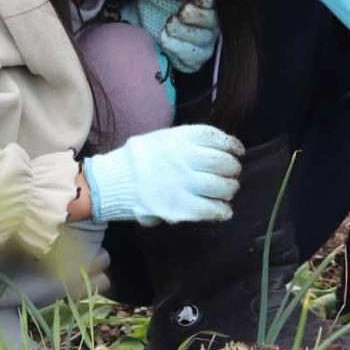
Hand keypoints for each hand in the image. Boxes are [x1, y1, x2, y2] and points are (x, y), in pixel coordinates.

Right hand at [81, 125, 243, 225]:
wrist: (112, 182)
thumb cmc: (137, 160)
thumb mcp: (161, 139)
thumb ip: (185, 142)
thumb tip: (214, 149)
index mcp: (181, 138)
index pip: (218, 138)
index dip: (232, 146)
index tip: (237, 151)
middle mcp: (186, 158)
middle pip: (224, 163)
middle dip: (233, 169)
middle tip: (232, 174)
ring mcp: (184, 183)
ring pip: (222, 187)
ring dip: (229, 190)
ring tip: (228, 192)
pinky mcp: (180, 207)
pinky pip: (210, 209)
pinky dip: (222, 210)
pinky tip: (223, 210)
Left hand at [124, 0, 219, 73]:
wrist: (141, 27)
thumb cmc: (158, 5)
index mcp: (207, 3)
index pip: (215, 0)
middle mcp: (211, 24)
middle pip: (213, 21)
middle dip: (197, 15)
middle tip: (182, 11)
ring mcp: (205, 43)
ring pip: (203, 38)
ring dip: (184, 30)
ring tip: (169, 23)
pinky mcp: (195, 60)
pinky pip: (192, 56)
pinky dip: (177, 47)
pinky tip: (165, 37)